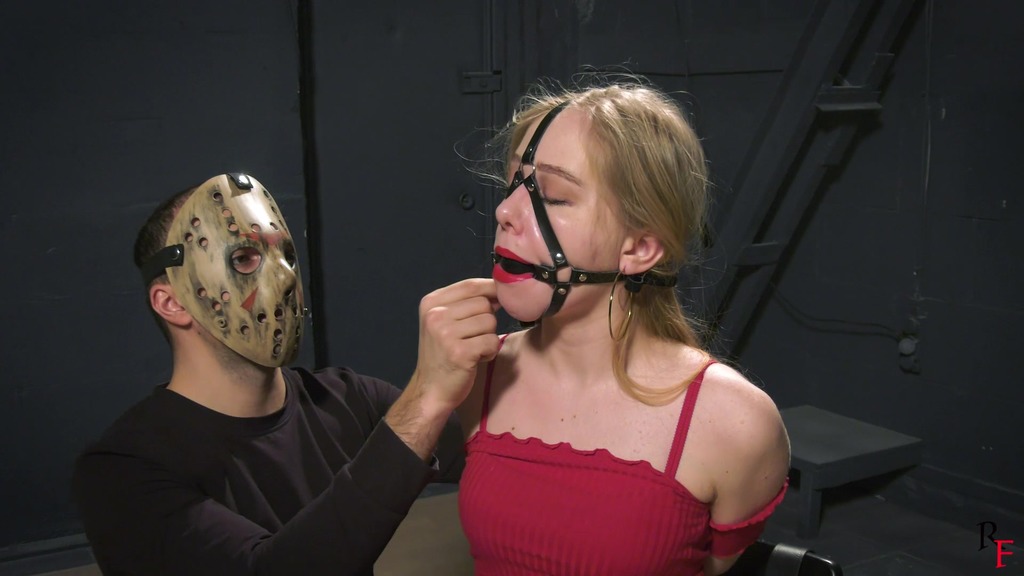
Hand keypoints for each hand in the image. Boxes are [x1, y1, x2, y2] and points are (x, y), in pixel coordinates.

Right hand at [410, 278, 499, 413]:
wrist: (430, 390)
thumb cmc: (443, 354)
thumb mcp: (445, 322)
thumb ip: (466, 303)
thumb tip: (500, 289)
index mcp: (431, 303)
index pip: (470, 285)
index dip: (491, 289)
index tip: (500, 299)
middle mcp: (435, 316)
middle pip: (483, 303)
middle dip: (487, 321)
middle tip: (473, 338)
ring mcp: (445, 334)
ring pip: (490, 322)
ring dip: (488, 337)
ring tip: (473, 349)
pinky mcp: (459, 353)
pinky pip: (491, 341)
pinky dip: (489, 352)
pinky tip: (476, 359)